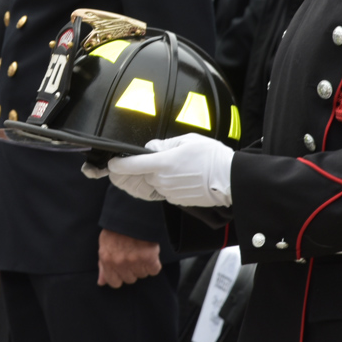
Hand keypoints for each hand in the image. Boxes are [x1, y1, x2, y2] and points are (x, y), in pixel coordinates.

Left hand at [97, 229, 160, 288]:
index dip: (120, 276)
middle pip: (130, 279)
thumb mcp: (104, 245)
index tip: (124, 267)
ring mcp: (134, 261)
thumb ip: (103, 266)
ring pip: (142, 275)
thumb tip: (101, 283)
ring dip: (143, 265)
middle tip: (133, 254)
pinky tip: (149, 252)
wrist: (132, 214)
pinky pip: (154, 270)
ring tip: (140, 250)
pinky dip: (154, 263)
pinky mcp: (149, 258)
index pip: (115, 283)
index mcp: (107, 260)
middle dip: (132, 269)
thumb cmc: (116, 230)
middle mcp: (120, 263)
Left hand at [105, 133, 233, 207]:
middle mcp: (162, 180)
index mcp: (162, 164)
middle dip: (138, 170)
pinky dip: (165, 184)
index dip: (118, 165)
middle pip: (140, 176)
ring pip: (152, 184)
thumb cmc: (211, 157)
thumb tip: (150, 148)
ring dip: (153, 177)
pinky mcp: (177, 200)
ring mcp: (169, 192)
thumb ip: (164, 144)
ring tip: (171, 167)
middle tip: (147, 162)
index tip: (112, 162)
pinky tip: (178, 177)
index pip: (131, 166)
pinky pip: (163, 191)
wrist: (230, 179)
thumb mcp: (187, 141)